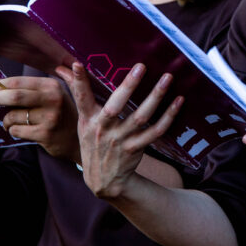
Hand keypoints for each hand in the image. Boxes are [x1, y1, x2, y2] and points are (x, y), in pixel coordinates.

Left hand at [0, 75, 79, 159]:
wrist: (76, 141)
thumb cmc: (59, 115)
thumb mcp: (54, 95)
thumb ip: (31, 90)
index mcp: (52, 86)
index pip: (18, 82)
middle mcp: (53, 99)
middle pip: (14, 96)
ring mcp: (50, 117)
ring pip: (12, 116)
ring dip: (6, 120)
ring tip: (10, 122)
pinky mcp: (45, 134)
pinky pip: (16, 130)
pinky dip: (13, 130)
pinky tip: (21, 130)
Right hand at [59, 62, 181, 199]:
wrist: (102, 180)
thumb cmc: (93, 142)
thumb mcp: (82, 123)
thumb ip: (80, 95)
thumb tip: (66, 67)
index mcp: (88, 120)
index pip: (81, 98)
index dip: (79, 82)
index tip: (79, 64)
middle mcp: (103, 129)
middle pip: (116, 106)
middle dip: (128, 86)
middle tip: (141, 66)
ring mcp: (120, 140)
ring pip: (140, 117)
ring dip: (155, 97)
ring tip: (167, 78)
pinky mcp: (135, 148)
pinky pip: (155, 131)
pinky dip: (169, 116)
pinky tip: (179, 101)